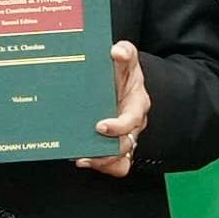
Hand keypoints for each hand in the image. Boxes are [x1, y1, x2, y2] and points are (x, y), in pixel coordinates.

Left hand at [74, 42, 151, 176]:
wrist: (122, 82)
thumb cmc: (123, 71)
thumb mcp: (126, 58)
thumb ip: (125, 52)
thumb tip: (118, 51)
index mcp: (137, 104)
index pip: (132, 120)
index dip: (118, 126)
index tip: (100, 126)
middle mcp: (134, 124)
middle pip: (126, 145)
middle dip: (106, 150)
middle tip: (84, 150)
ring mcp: (126, 137)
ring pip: (121, 160)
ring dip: (102, 162)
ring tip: (81, 158)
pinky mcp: (117, 147)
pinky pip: (117, 165)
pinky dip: (101, 166)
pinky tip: (83, 159)